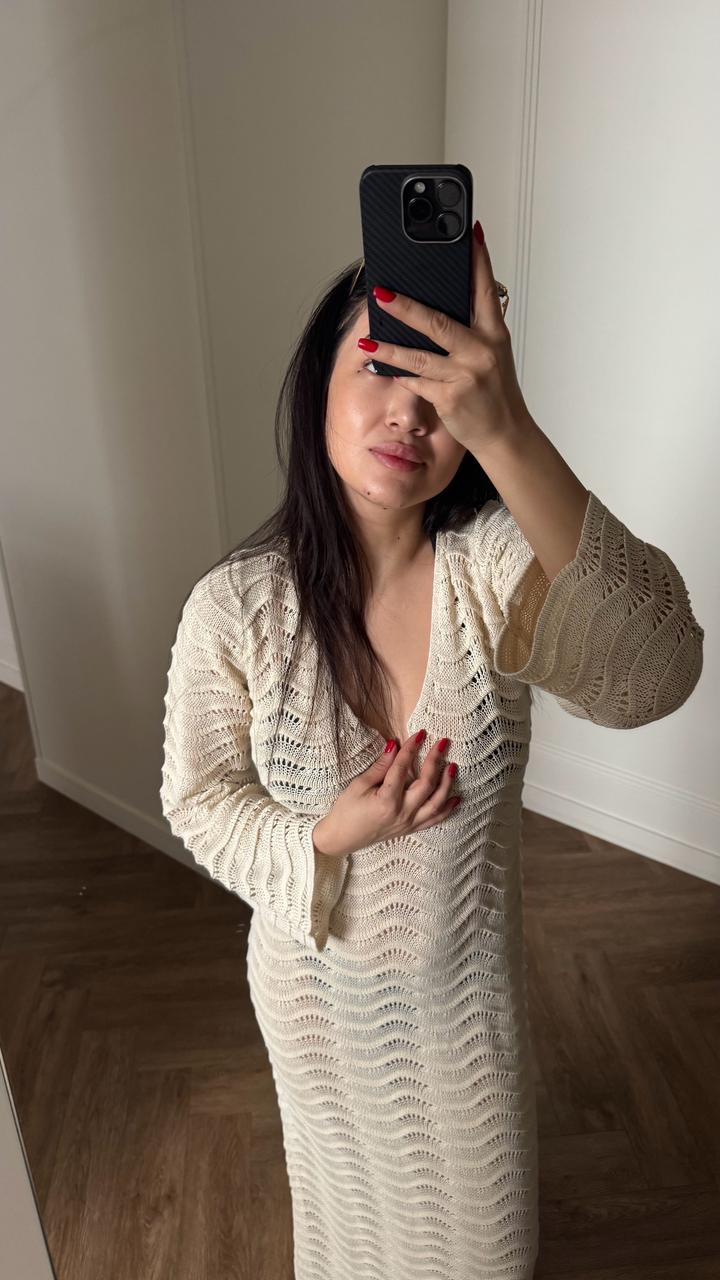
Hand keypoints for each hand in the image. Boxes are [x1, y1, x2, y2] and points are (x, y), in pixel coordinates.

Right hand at [311, 732, 459, 858]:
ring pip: (436, 804)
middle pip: (426, 785)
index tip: (421, 734)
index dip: (412, 749)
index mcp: (387, 800)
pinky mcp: (410, 829)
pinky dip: (447, 809)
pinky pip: (434, 820)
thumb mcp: (358, 786)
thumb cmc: (346, 811)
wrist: (341, 838)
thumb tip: (394, 745)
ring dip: (447, 784)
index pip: (403, 768)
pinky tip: (456, 798)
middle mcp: (402, 813)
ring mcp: (408, 823)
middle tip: (443, 743)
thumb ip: (379, 767)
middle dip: (436, 761)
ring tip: (453, 766)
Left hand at [359, 224, 530, 451]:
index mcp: (494, 334)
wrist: (505, 434)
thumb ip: (472, 329)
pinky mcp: (450, 397)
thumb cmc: (495, 392)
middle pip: (438, 322)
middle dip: (406, 307)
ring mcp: (465, 375)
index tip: (470, 233)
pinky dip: (401, 375)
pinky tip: (386, 367)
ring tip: (367, 339)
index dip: (478, 260)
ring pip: (418, 356)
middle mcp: (481, 351)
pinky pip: (417, 382)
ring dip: (389, 347)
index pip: (484, 289)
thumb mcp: (492, 354)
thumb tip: (440, 306)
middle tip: (381, 292)